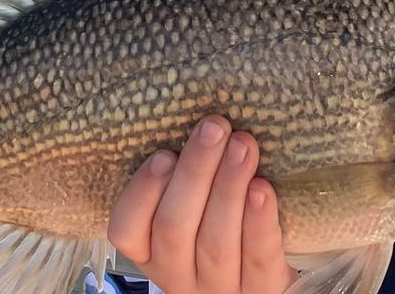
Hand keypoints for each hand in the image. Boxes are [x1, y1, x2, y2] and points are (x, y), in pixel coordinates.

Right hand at [107, 115, 300, 293]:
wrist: (268, 276)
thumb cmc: (224, 225)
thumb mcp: (193, 207)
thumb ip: (186, 177)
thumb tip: (197, 118)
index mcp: (151, 251)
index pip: (126, 230)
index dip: (141, 192)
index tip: (163, 154)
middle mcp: (178, 275)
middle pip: (174, 229)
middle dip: (194, 173)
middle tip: (214, 127)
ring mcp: (219, 289)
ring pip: (215, 243)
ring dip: (228, 187)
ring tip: (243, 145)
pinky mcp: (262, 291)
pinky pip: (257, 259)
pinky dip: (258, 222)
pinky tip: (263, 188)